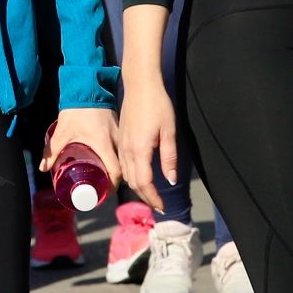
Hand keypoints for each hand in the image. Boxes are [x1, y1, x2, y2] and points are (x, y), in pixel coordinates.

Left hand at [39, 106, 120, 187]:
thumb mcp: (62, 132)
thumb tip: (43, 168)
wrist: (87, 88)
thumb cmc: (76, 110)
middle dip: (115, 181)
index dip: (113, 186)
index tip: (105, 193)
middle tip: (104, 189)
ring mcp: (121, 133)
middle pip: (122, 167)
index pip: (115, 171)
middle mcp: (117, 140)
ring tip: (106, 178)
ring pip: (125, 157)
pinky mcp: (121, 128)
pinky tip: (110, 161)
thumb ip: (52, 150)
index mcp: (104, 143)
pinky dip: (120, 157)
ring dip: (118, 169)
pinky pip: (124, 148)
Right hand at [116, 76, 178, 212]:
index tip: (162, 207)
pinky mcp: (120, 140)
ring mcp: (121, 145)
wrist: (140, 85)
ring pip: (126, 175)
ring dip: (138, 187)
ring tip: (151, 193)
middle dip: (145, 196)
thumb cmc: (158, 105)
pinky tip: (141, 175)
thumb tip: (171, 180)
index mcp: (140, 150)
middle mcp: (127, 151)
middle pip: (133, 183)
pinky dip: (131, 175)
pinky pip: (123, 165)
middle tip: (158, 204)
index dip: (153, 198)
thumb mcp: (169, 132)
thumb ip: (169, 158)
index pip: (144, 183)